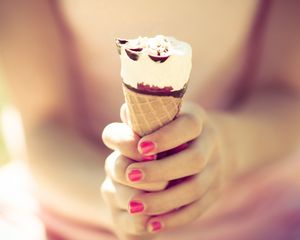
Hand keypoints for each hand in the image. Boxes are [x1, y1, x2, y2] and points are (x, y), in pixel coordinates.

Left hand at [101, 102, 227, 238]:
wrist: (210, 143)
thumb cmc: (175, 126)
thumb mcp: (164, 113)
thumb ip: (143, 115)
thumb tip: (124, 118)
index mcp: (197, 120)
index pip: (188, 126)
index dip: (166, 137)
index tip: (140, 147)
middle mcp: (211, 144)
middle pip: (194, 160)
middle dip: (160, 170)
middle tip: (129, 176)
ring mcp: (216, 169)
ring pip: (195, 189)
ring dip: (163, 200)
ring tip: (134, 206)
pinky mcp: (214, 191)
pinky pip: (197, 208)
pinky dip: (174, 218)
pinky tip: (152, 224)